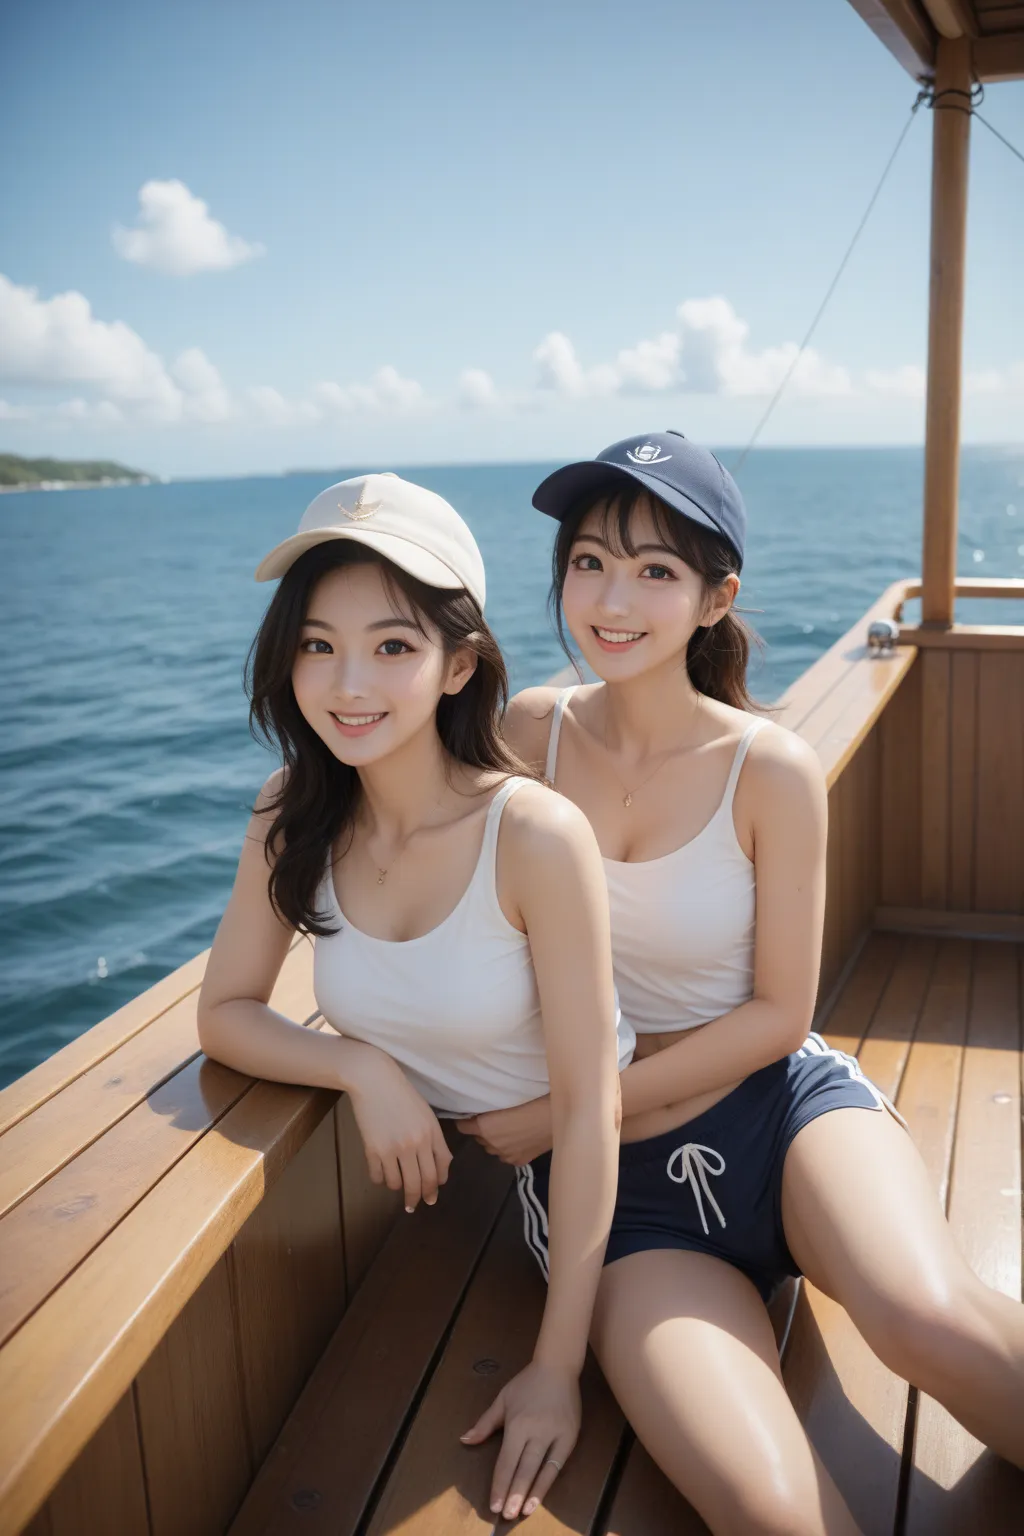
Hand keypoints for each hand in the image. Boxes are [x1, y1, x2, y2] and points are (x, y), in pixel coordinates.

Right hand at [346, 1048, 451, 1210]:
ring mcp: (394, 1148)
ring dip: (397, 1187)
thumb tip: (438, 1167)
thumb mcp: (425, 1113)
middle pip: (421, 1183)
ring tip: (396, 1183)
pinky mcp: (373, 1150)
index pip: (440, 1169)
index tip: (432, 1194)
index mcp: (431, 1133)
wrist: (373, 1079)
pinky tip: (381, 1173)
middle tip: (414, 1205)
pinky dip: (380, 1179)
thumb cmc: (401, 1093)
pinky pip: (378, 1177)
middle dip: (419, 1198)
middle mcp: (415, 1144)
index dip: (436, 1185)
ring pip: (398, 1184)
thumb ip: (434, 1139)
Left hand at [457, 1096, 553, 1164]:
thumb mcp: (505, 1098)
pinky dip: (510, 1148)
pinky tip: (521, 1139)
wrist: (557, 1116)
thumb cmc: (533, 1100)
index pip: (462, 1126)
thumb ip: (490, 1108)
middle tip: (496, 1119)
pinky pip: (507, 1155)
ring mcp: (505, 1155)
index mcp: (484, 1127)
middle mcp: (491, 1143)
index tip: (470, 1115)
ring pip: (493, 1147)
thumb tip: (479, 1110)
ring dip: (496, 1140)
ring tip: (510, 1129)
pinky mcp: (519, 1161)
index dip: (465, 1120)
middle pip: (478, 1138)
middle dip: (483, 1130)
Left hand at [460, 1358, 579, 1520]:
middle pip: (524, 1469)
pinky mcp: (570, 1437)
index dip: (499, 1484)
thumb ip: (485, 1423)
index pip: (506, 1461)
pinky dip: (548, 1482)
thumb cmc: (526, 1383)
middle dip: (514, 1494)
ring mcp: (556, 1435)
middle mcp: (537, 1432)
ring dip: (532, 1493)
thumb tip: (465, 1440)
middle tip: (506, 1516)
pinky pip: (558, 1464)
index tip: (493, 1505)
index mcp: (518, 1423)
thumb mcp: (502, 1399)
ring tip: (523, 1512)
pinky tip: (542, 1496)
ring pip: (542, 1470)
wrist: (558, 1366)